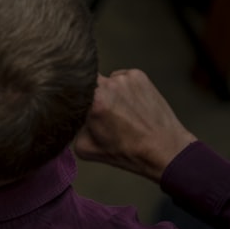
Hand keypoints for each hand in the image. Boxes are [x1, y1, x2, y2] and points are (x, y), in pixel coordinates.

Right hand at [74, 69, 196, 182]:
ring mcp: (126, 78)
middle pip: (87, 82)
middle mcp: (109, 84)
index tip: (69, 101)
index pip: (69, 87)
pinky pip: (121, 77)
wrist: (165, 150)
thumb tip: (64, 120)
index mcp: (94, 101)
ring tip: (118, 110)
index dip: (68, 94)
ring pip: (105, 79)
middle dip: (89, 94)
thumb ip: (70, 129)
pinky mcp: (140, 76)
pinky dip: (122, 88)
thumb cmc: (129, 152)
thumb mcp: (86, 148)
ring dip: (107, 91)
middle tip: (98, 110)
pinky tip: (129, 104)